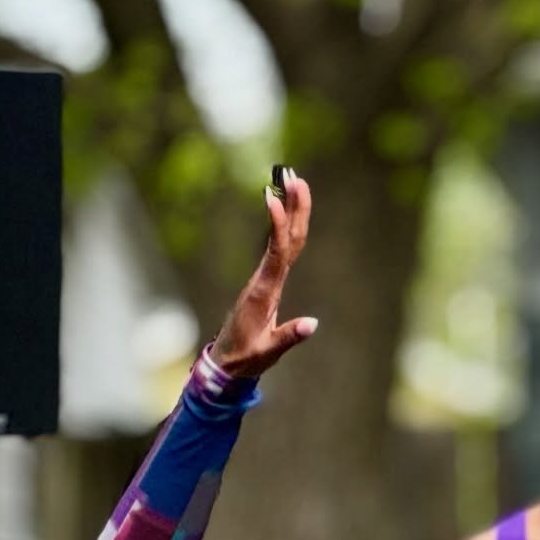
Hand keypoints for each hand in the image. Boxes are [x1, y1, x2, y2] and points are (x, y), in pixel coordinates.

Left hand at [210, 169, 315, 379]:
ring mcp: (264, 280)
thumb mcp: (266, 352)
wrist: (226, 362)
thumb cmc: (245, 357)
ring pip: (281, 240)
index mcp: (264, 293)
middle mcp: (263, 280)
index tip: (277, 198)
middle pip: (282, 238)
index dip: (279, 226)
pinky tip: (289, 213)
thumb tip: (312, 324)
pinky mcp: (266, 284)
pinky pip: (279, 251)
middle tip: (296, 177)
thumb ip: (287, 337)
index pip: (276, 253)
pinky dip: (286, 230)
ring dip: (290, 212)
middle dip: (291, 208)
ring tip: (294, 182)